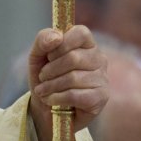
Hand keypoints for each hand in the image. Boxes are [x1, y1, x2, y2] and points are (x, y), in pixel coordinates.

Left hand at [27, 25, 107, 140]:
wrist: (45, 108)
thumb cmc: (45, 77)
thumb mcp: (37, 55)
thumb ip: (43, 40)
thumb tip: (57, 36)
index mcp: (86, 43)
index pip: (81, 33)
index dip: (61, 44)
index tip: (49, 55)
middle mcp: (99, 58)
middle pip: (74, 58)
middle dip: (50, 69)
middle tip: (42, 77)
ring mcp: (103, 78)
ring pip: (73, 78)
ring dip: (51, 85)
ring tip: (43, 90)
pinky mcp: (101, 98)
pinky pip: (75, 95)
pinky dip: (57, 98)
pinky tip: (51, 99)